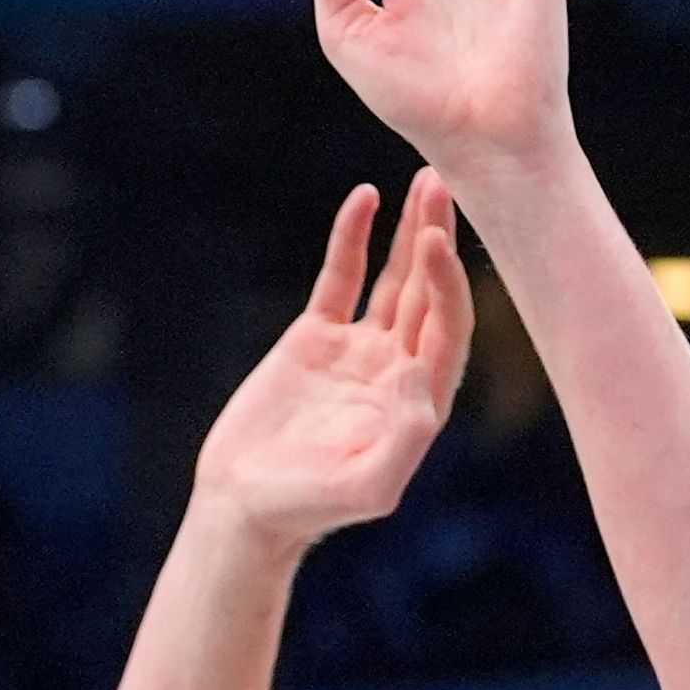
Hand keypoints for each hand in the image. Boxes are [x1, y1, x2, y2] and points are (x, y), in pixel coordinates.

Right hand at [191, 172, 473, 557]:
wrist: (242, 507)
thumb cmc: (306, 508)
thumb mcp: (365, 489)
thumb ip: (403, 442)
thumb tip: (419, 378)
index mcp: (420, 401)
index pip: (447, 328)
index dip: (447, 284)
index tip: (436, 242)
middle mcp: (397, 369)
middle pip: (430, 293)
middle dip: (438, 241)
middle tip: (441, 186)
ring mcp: (358, 351)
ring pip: (394, 279)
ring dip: (411, 232)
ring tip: (423, 181)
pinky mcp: (315, 340)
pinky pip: (340, 279)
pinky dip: (352, 239)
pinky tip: (364, 199)